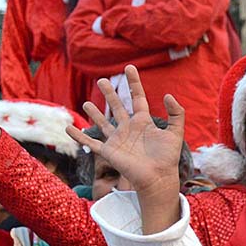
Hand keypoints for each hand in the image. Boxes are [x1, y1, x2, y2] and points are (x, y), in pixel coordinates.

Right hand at [66, 65, 183, 232]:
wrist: (158, 177)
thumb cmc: (167, 157)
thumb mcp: (176, 132)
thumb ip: (177, 113)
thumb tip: (167, 95)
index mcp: (144, 122)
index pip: (137, 98)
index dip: (134, 83)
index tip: (130, 68)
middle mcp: (129, 128)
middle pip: (117, 107)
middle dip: (110, 94)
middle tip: (102, 80)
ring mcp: (117, 139)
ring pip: (103, 123)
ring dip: (94, 113)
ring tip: (86, 103)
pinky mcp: (109, 151)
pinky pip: (90, 143)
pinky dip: (79, 136)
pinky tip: (69, 128)